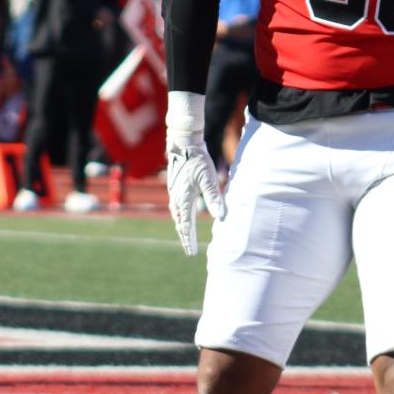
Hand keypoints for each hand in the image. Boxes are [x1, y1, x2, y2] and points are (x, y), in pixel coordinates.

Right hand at [165, 91, 226, 256]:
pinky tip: (184, 215)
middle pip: (179, 222)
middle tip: (189, 249)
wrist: (183, 142)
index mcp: (183, 198)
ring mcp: (174, 191)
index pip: (185, 225)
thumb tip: (220, 217)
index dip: (188, 239)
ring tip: (186, 236)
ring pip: (177, 214)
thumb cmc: (197, 159)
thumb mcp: (208, 178)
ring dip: (181, 226)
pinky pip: (176, 206)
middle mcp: (175, 197)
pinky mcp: (175, 186)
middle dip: (184, 236)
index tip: (191, 252)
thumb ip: (214, 198)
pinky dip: (180, 215)